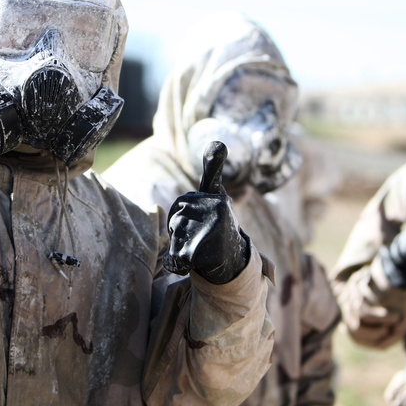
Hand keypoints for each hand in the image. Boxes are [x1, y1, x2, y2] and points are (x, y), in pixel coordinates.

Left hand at [163, 141, 250, 284]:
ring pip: (174, 239)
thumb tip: (217, 142)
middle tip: (201, 237)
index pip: (181, 207)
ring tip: (200, 249)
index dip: (185, 218)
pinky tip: (192, 263)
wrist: (233, 262)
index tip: (207, 225)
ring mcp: (209, 232)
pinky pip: (173, 258)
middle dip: (180, 232)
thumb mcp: (216, 195)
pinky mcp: (199, 253)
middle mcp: (215, 212)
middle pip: (175, 221)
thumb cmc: (218, 225)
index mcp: (216, 198)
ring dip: (180, 248)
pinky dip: (176, 264)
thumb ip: (213, 170)